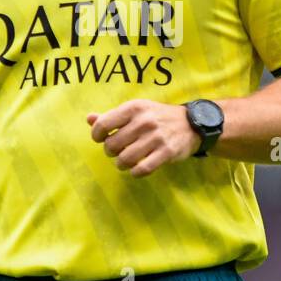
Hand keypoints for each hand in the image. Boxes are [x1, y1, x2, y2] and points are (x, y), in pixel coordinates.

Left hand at [87, 99, 202, 176]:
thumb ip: (112, 116)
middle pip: (112, 145)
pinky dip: (135, 172)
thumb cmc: (157, 116)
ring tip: (125, 161)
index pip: (103, 124)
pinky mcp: (166, 152)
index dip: (97, 136)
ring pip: (125, 159)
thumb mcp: (136, 110)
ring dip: (121, 164)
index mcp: (134, 108)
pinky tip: (136, 169)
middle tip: (118, 150)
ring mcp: (156, 137)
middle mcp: (144, 121)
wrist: (191, 123)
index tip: (101, 139)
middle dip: (111, 151)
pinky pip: (142, 169)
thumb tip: (89, 119)